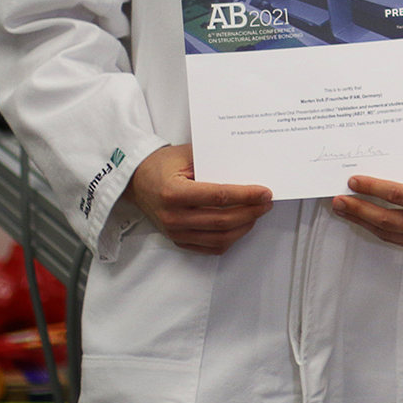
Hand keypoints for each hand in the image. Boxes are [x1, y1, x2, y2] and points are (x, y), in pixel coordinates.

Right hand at [128, 144, 273, 254]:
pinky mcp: (178, 240)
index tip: (265, 192)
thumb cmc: (162, 165)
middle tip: (266, 203)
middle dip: (251, 212)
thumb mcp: (186, 155)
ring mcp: (175, 232)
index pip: (219, 197)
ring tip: (257, 213)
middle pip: (223, 220)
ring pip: (220, 238)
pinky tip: (241, 225)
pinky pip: (211, 247)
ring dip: (244, 227)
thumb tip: (248, 166)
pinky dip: (231, 238)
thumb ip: (214, 160)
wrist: (136, 181)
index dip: (246, 195)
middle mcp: (173, 216)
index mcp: (173, 193)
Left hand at [331, 177, 402, 251]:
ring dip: (361, 220)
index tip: (354, 180)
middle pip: (387, 219)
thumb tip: (381, 162)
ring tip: (342, 208)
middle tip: (338, 200)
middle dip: (358, 209)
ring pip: (387, 232)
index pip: (398, 196)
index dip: (373, 188)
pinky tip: (361, 218)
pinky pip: (393, 238)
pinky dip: (375, 228)